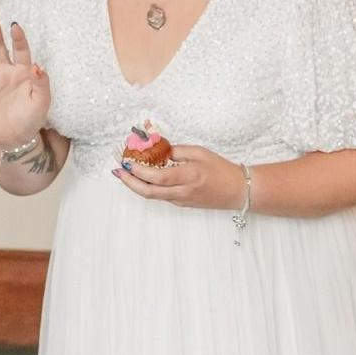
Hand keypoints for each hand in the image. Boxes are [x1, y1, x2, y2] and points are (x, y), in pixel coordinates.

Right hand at [0, 15, 50, 147]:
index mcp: (23, 72)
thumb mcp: (42, 101)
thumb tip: (37, 65)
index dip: (18, 38)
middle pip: (0, 48)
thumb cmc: (32, 119)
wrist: (16, 138)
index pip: (21, 50)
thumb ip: (41, 82)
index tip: (14, 26)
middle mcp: (6, 72)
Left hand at [113, 144, 246, 209]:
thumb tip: (157, 151)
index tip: (128, 162)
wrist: (237, 190)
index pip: (157, 177)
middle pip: (148, 192)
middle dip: (129, 182)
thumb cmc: (221, 169)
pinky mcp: (181, 203)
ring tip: (126, 173)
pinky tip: (144, 177)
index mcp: (188, 176)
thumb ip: (177, 151)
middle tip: (118, 172)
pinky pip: (160, 195)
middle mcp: (182, 191)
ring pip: (152, 195)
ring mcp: (181, 200)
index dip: (139, 171)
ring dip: (136, 185)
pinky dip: (149, 186)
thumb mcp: (200, 152)